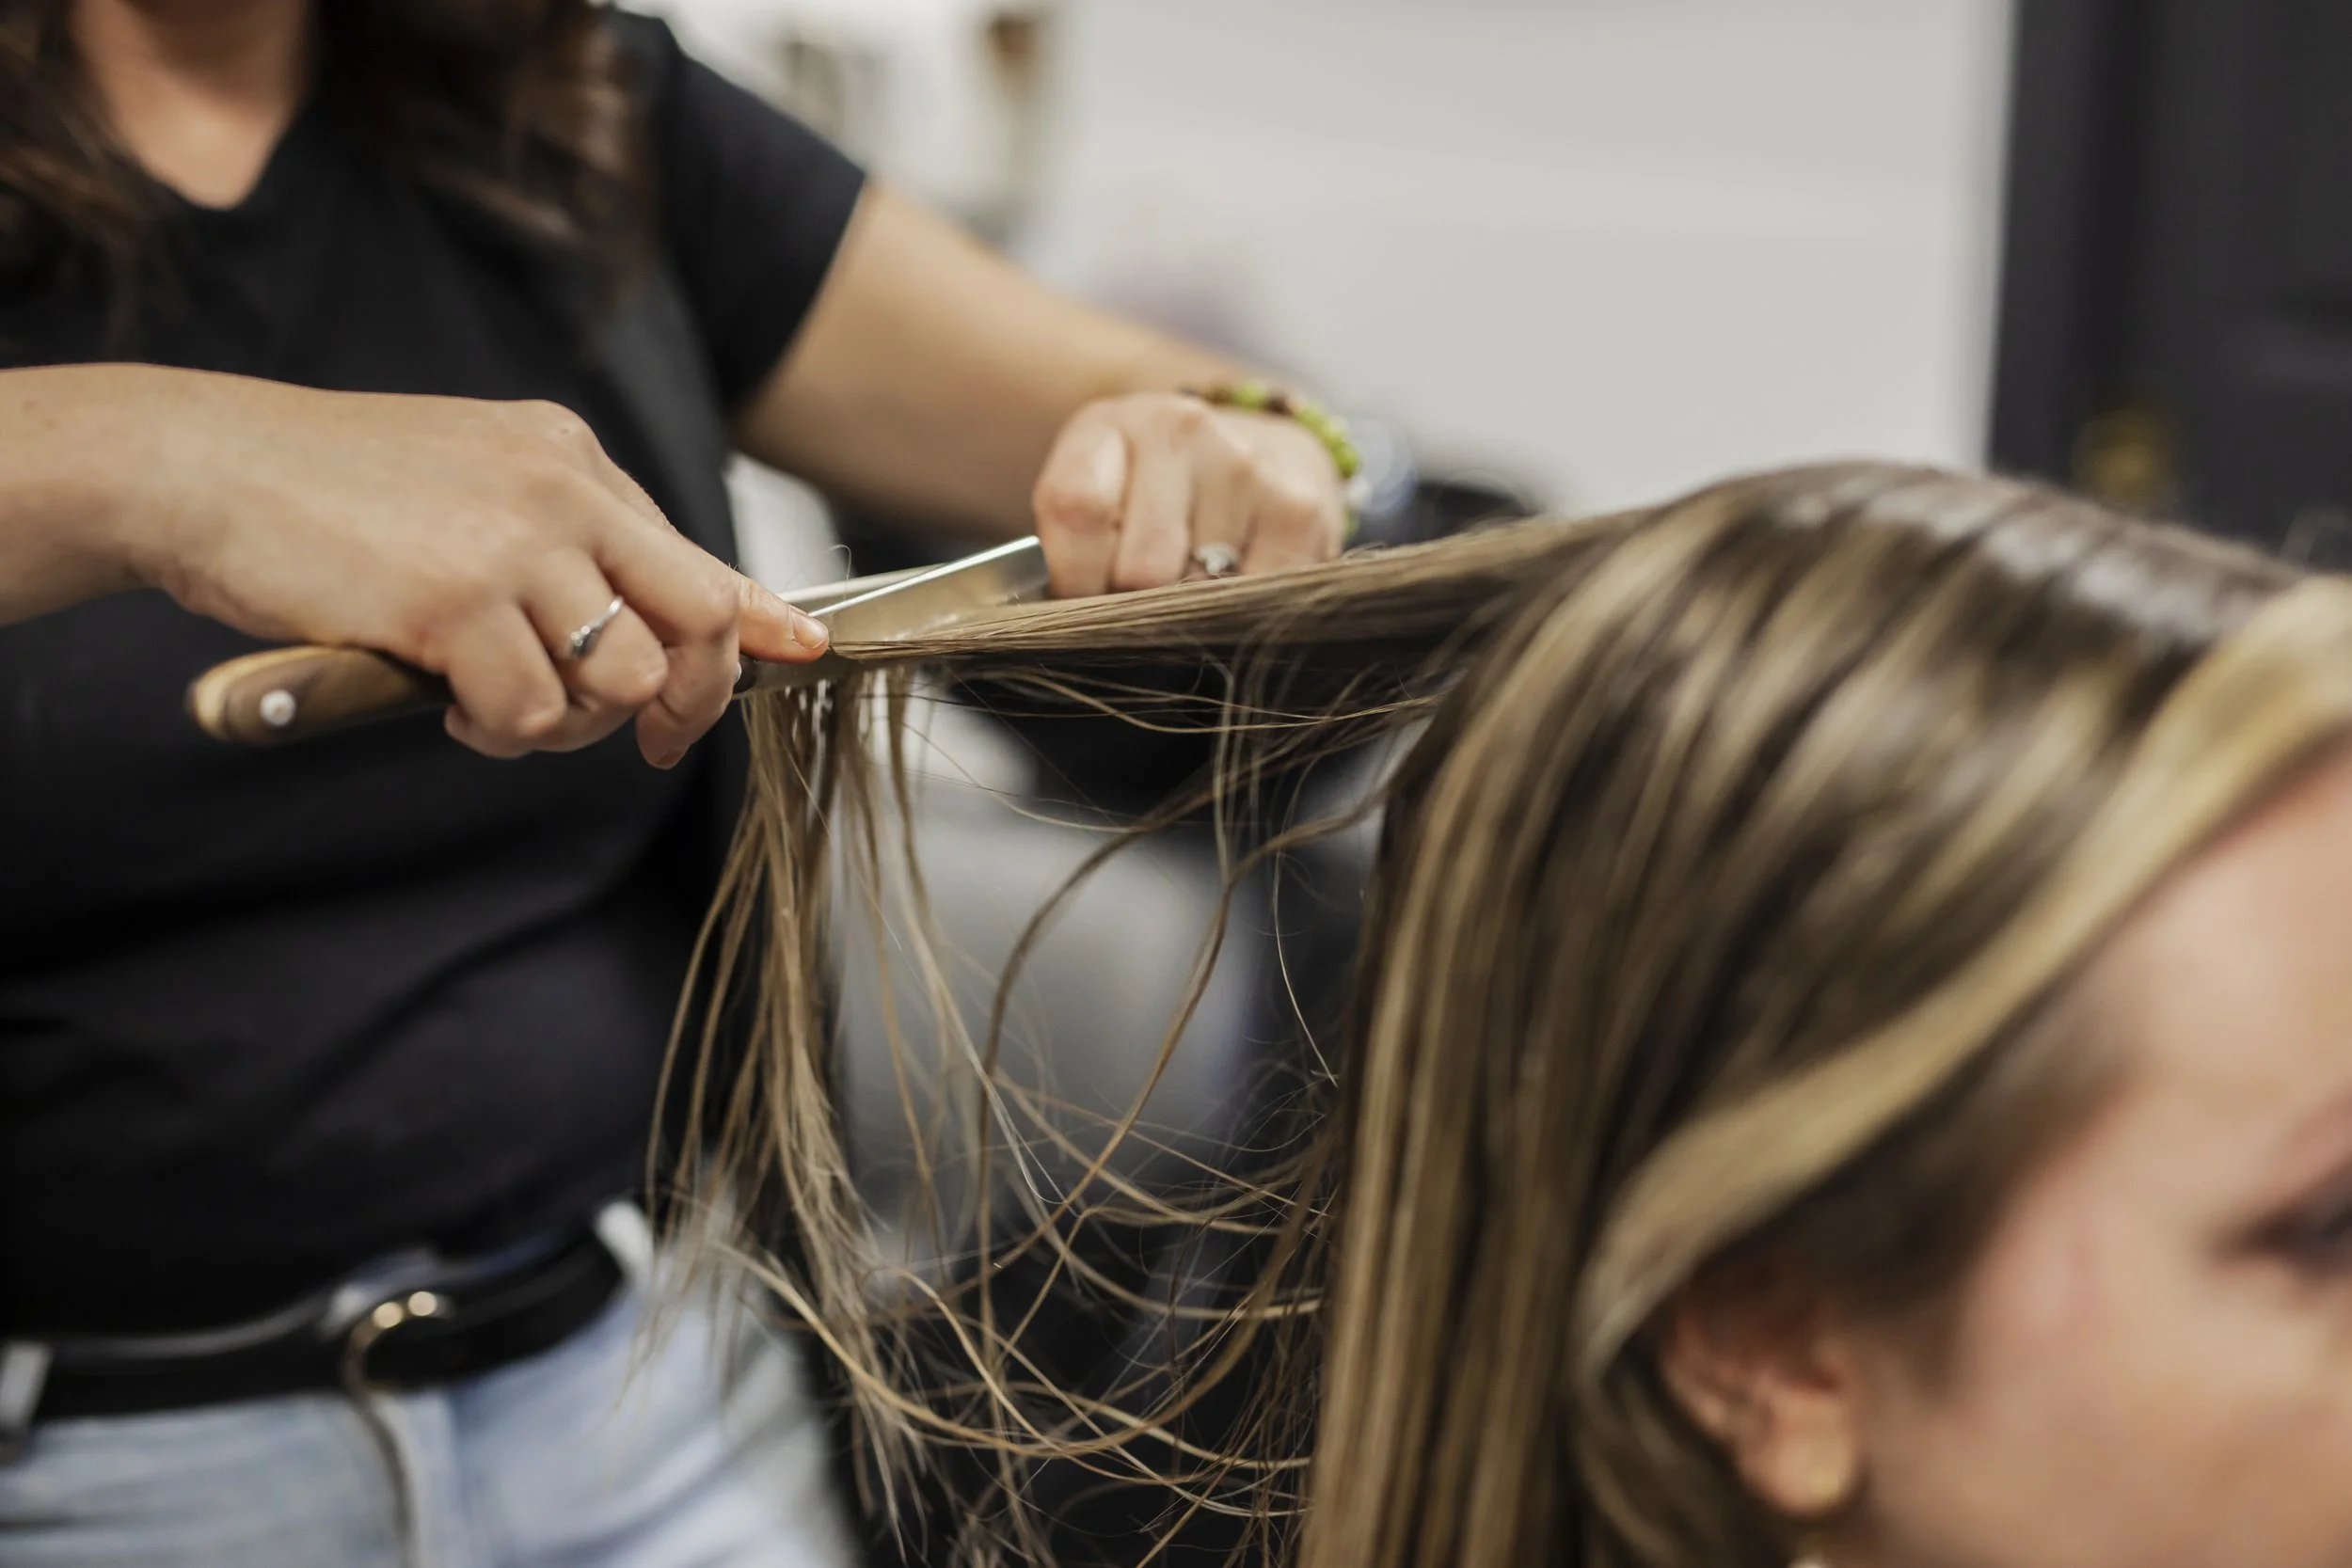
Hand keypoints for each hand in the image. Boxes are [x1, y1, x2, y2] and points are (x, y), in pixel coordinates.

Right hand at [93, 367, 827, 763]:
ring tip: (498, 708)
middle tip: (648, 743)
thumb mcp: (472, 491)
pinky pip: (533, 710)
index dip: (755, 625)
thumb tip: (664, 618)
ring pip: (623, 679)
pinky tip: (452, 705)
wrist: (195, 467)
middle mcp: (561, 490)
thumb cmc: (324, 494)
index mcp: (569, 458)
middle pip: (700, 620)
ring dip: (571, 724)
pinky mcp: (456, 599)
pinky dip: (500, 731)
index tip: (795, 657)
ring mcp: (514, 542)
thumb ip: (570, 547)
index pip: (700, 555)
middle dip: (692, 701)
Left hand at [1029, 392, 1348, 598]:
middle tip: (1145, 596)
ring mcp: (1247, 469)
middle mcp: (1181, 431)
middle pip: (1141, 571)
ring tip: (1192, 584)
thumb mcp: (1094, 494)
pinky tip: (1238, 586)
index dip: (1076, 577)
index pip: (1077, 509)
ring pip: (1200, 596)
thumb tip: (1083, 629)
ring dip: (1192, 616)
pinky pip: (1256, 605)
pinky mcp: (1301, 514)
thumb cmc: (1153, 490)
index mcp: (1111, 426)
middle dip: (1136, 607)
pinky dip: (1241, 618)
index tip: (1084, 595)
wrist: (1255, 450)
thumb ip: (1072, 546)